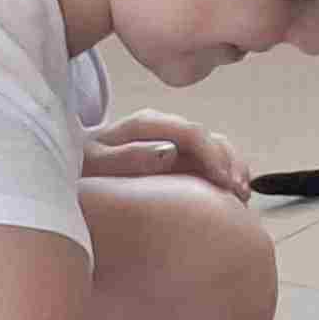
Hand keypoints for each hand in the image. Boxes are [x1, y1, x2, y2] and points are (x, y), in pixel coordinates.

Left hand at [88, 109, 250, 199]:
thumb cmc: (82, 168)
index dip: (211, 154)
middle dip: (228, 163)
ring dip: (233, 168)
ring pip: (216, 147)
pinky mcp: (180, 158)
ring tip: (242, 195)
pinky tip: (236, 195)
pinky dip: (228, 174)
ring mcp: (174, 142)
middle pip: (208, 137)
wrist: (76, 171)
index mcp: (145, 124)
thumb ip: (129, 157)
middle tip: (239, 192)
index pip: (189, 132)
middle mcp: (164, 128)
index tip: (222, 180)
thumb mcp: (96, 164)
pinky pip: (213, 160)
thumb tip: (169, 152)